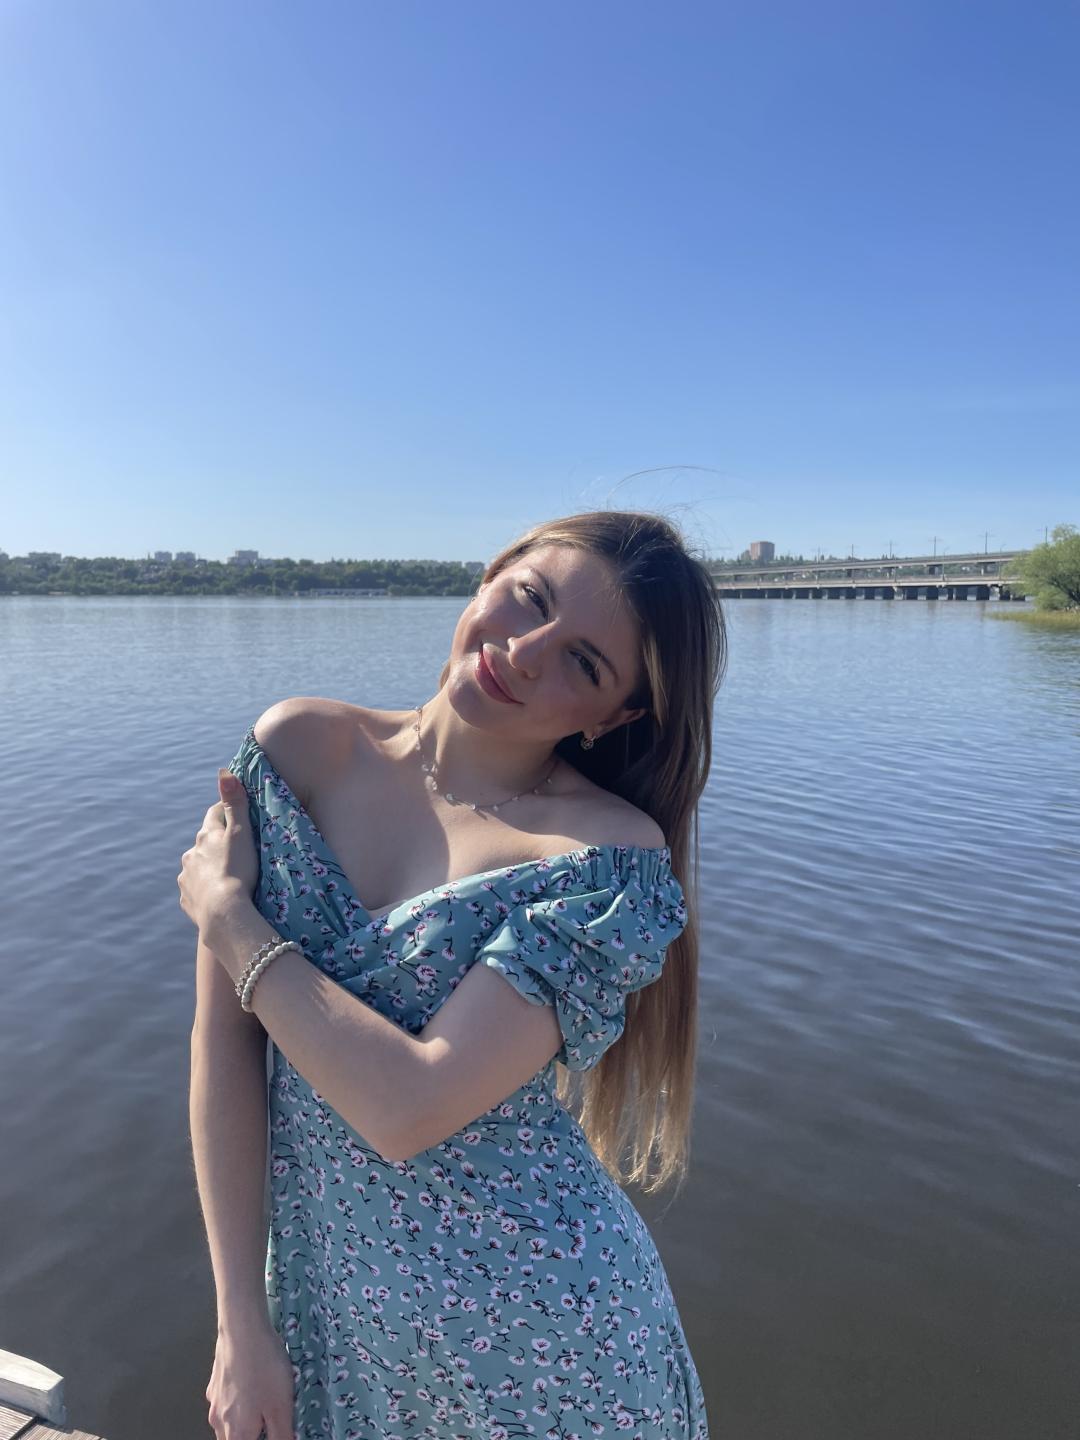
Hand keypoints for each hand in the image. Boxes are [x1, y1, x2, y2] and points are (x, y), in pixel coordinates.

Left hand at [178, 771, 258, 940]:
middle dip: (217, 843)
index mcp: (205, 837)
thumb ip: (234, 803)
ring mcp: (186, 878)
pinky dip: (205, 889)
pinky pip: (195, 890)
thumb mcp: (240, 834)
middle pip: (204, 842)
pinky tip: (216, 896)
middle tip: (237, 850)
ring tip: (228, 876)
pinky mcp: (187, 900)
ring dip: (209, 867)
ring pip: (198, 866)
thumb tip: (223, 771)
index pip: (214, 814)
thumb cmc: (237, 870)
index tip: (238, 813)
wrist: (224, 914)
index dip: (226, 811)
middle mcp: (190, 855)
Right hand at [206, 1319, 294, 1439]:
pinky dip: (235, 1402)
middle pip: (234, 1439)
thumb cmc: (264, 1368)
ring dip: (241, 1421)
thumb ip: (281, 1435)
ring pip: (226, 1423)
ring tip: (261, 1403)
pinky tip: (249, 1385)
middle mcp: (219, 1422)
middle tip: (268, 1422)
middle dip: (251, 1434)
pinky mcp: (213, 1383)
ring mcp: (213, 1402)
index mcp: (237, 1434)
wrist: (242, 1330)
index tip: (271, 1429)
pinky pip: (224, 1403)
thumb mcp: (281, 1406)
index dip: (262, 1439)